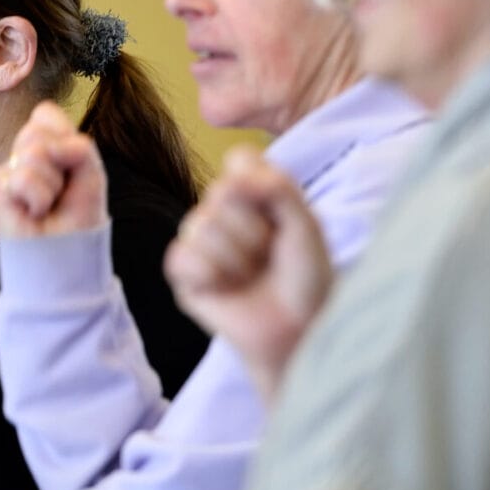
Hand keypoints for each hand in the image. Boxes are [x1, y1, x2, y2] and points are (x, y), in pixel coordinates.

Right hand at [0, 101, 107, 239]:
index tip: (71, 166)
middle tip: (60, 190)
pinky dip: (38, 200)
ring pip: (32, 155)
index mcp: (45, 142)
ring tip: (48, 204)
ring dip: (51, 185)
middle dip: (59, 163)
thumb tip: (44, 149)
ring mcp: (8, 170)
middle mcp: (23, 154)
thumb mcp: (91, 171)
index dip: (62, 136)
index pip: (44, 114)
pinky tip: (35, 213)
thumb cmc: (79, 213)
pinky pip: (21, 179)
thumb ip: (77, 147)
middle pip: (35, 132)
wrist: (67, 249)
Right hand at [162, 144, 331, 400]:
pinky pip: (182, 257)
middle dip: (254, 231)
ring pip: (202, 226)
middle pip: (221, 193)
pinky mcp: (184, 275)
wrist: (297, 328)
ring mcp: (198, 241)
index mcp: (251, 192)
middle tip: (269, 256)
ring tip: (251, 277)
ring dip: (238, 259)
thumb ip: (277, 189)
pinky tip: (227, 289)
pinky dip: (212, 275)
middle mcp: (219, 210)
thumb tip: (235, 174)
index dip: (261, 186)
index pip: (240, 161)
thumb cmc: (306, 276)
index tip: (283, 216)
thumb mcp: (306, 225)